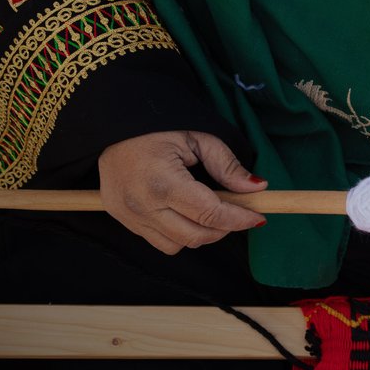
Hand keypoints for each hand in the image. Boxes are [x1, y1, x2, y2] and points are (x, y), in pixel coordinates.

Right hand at [99, 131, 266, 253]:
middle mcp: (142, 205)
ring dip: (200, 234)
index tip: (258, 217)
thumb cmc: (156, 126)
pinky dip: (178, 233)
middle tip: (237, 213)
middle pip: (195, 236)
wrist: (110, 125)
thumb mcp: (197, 137)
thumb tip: (256, 188)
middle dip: (223, 229)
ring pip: (177, 245)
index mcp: (161, 182)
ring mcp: (128, 216)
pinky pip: (158, 240)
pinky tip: (184, 212)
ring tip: (208, 211)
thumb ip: (227, 165)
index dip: (238, 219)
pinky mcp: (122, 220)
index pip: (209, 214)